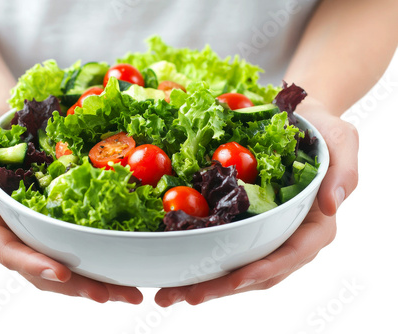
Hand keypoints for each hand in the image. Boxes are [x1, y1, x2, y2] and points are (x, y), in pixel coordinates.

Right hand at [0, 109, 142, 303]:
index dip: (33, 264)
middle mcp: (15, 235)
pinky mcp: (60, 221)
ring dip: (96, 282)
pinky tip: (127, 266)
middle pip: (43, 269)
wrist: (7, 118)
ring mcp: (39, 231)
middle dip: (77, 286)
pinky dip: (101, 257)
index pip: (9, 251)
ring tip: (129, 292)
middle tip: (111, 295)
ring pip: (65, 266)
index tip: (62, 272)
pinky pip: (79, 244)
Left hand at [154, 101, 358, 305]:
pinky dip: (202, 260)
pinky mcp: (244, 225)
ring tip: (170, 294)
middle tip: (186, 296)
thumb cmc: (319, 130)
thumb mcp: (341, 140)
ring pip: (238, 268)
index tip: (235, 278)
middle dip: (222, 287)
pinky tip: (176, 268)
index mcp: (314, 225)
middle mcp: (288, 237)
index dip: (264, 269)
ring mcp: (265, 234)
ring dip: (205, 283)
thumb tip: (333, 206)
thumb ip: (344, 171)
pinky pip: (225, 248)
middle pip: (257, 272)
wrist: (293, 120)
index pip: (291, 254)